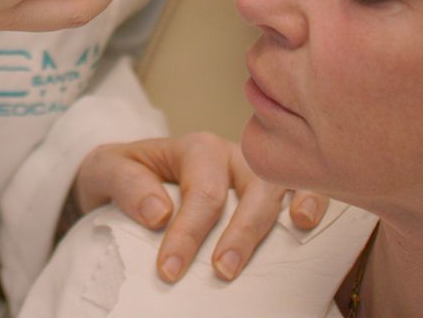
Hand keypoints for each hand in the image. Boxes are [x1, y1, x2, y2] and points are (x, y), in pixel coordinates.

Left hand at [73, 134, 329, 282]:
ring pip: (284, 180)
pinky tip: (315, 220)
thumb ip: (125, 183)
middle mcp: (235, 156)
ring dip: (293, 202)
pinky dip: (316, 196)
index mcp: (197, 149)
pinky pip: (304, 186)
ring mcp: (259, 174)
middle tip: (222, 272)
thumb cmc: (124, 175)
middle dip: (242, 230)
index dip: (188, 231)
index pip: (201, 189)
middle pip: (252, 184)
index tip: (169, 270)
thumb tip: (159, 212)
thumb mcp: (107, 170)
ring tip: (299, 228)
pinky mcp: (275, 194)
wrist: (130, 179)